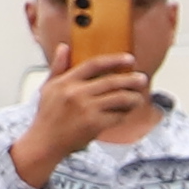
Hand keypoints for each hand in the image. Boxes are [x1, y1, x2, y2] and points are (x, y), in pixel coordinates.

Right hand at [11, 60, 160, 181]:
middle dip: (131, 80)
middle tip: (143, 78)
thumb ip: (58, 67)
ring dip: (133, 97)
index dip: (114, 60)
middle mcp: (76, 93)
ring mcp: (86, 108)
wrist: (45, 142)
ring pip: (119, 98)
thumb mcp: (48, 88)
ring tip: (139, 97)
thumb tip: (63, 46)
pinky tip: (127, 112)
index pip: (94, 64)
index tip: (130, 58)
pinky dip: (125, 113)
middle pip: (111, 81)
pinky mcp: (94, 124)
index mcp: (66, 82)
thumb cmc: (47, 115)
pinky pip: (117, 115)